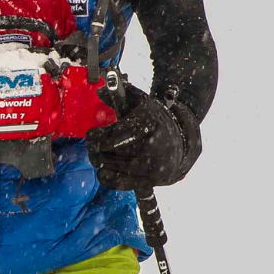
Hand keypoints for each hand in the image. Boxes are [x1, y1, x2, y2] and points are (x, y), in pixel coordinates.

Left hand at [85, 84, 201, 190]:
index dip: (96, 136)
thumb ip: (121, 93)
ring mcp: (152, 167)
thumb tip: (101, 90)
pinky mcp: (150, 182)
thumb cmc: (153, 120)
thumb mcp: (141, 103)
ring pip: (110, 167)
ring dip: (100, 160)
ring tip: (100, 154)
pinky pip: (118, 183)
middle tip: (93, 145)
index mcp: (149, 124)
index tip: (92, 134)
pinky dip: (106, 177)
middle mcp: (152, 147)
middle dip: (95, 148)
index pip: (111, 137)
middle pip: (107, 152)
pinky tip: (104, 169)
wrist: (180, 142)